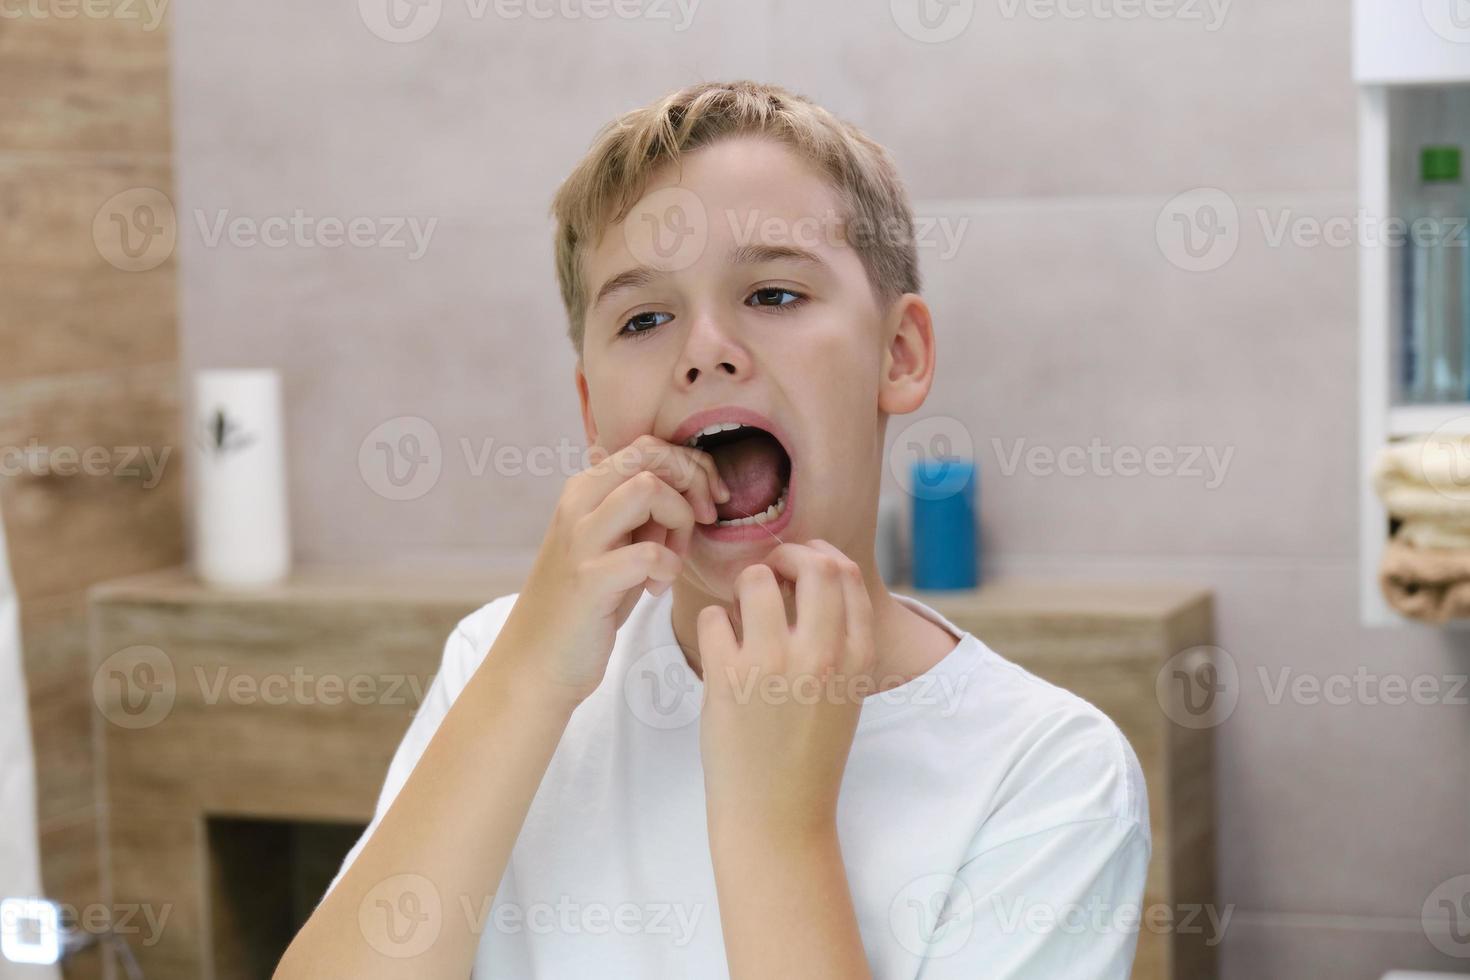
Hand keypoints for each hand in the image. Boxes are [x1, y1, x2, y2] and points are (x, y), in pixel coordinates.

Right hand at [496, 434, 730, 704]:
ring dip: (678, 521)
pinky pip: (649, 552)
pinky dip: (668, 567)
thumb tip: (691, 483)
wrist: (536, 662)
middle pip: (650, 456)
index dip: (690, 466)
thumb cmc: (587, 605)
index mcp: (584, 490)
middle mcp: (577, 504)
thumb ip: (640, 511)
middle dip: (693, 482)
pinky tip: (656, 589)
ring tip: (672, 558)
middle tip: (702, 522)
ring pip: (648, 490)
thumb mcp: (613, 544)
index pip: (647, 447)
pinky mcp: (588, 579)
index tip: (708, 502)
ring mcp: (580, 540)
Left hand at [696, 540, 876, 842]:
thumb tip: (818, 573)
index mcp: (857, 656)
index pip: (847, 574)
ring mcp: (774, 665)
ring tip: (741, 614)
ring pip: (756, 579)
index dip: (819, 558)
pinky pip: (713, 617)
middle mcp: (822, 654)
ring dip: (744, 586)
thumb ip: (841, 638)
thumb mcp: (847, 692)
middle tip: (769, 573)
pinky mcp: (728, 679)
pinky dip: (714, 624)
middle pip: (813, 564)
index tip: (799, 569)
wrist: (778, 815)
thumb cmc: (809, 752)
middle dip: (786, 554)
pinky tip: (721, 649)